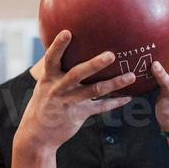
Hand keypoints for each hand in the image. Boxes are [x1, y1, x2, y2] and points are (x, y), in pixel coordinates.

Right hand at [15, 31, 136, 155]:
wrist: (37, 135)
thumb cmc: (42, 106)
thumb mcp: (43, 87)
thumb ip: (55, 72)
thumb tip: (64, 51)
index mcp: (48, 79)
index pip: (51, 59)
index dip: (58, 46)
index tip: (67, 32)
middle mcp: (58, 89)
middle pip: (77, 74)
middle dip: (94, 64)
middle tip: (111, 55)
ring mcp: (68, 102)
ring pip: (94, 90)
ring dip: (114, 83)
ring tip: (131, 76)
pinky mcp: (78, 114)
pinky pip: (99, 107)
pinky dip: (114, 103)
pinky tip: (128, 98)